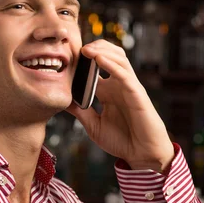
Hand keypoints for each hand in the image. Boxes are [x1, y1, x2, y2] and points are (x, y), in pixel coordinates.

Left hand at [66, 40, 173, 171]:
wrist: (141, 155)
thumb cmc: (122, 141)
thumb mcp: (93, 126)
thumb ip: (80, 112)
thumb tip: (62, 101)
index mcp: (108, 91)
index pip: (96, 67)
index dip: (84, 59)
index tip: (67, 56)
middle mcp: (119, 85)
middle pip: (110, 55)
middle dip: (95, 47)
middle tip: (77, 47)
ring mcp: (129, 87)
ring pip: (118, 58)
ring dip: (102, 50)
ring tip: (86, 49)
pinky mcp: (137, 93)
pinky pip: (124, 74)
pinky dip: (111, 64)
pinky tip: (99, 59)